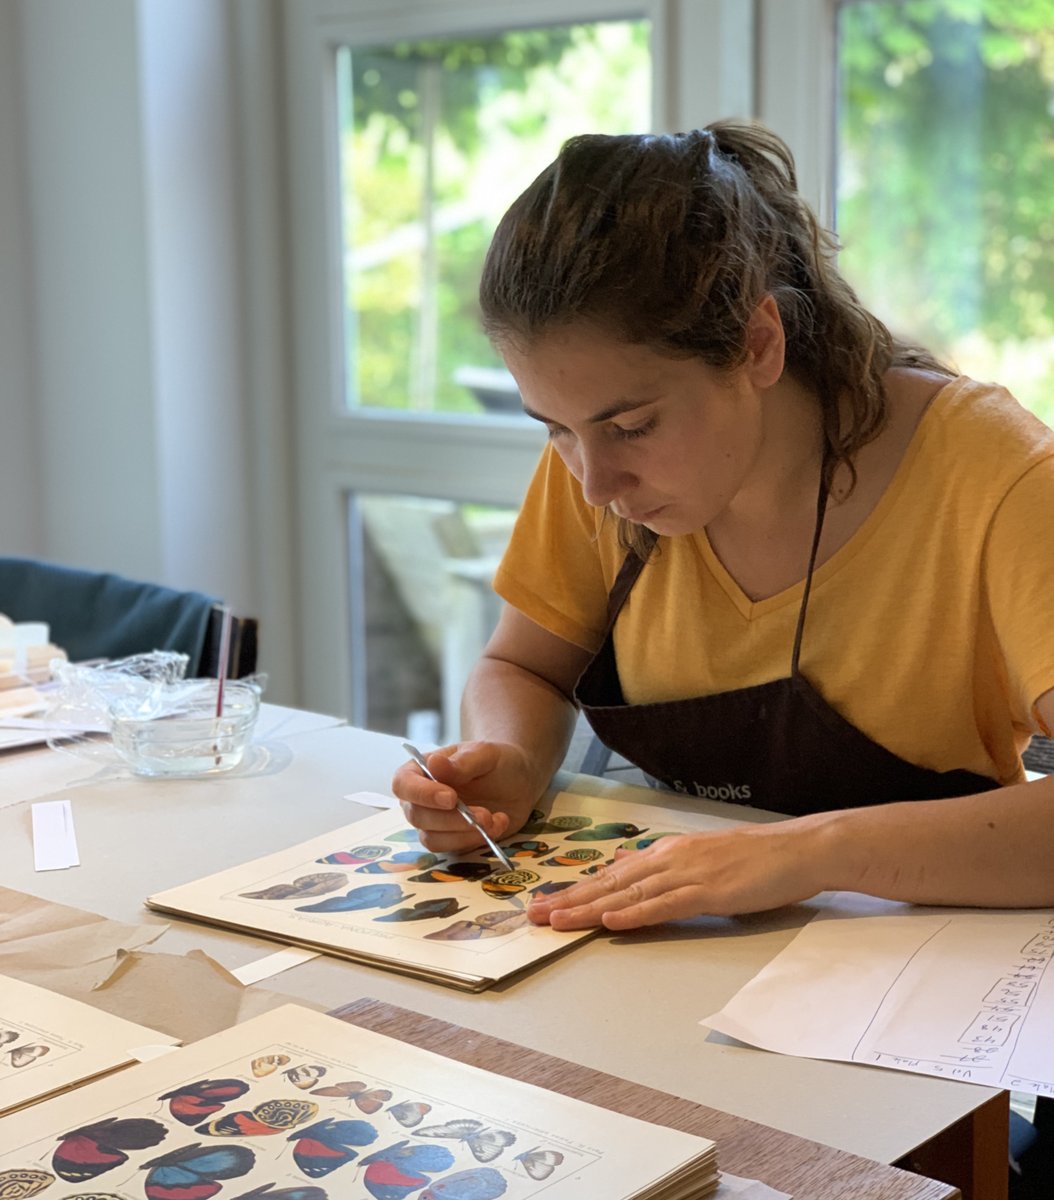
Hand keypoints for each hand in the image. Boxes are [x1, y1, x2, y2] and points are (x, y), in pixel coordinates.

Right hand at [390, 740, 535, 856]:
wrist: (516, 779)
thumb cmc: (495, 761)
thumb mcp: (485, 754)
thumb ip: (461, 762)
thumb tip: (433, 763)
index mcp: (419, 770)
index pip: (403, 784)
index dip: (422, 794)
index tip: (450, 797)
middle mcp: (420, 799)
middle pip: (417, 816)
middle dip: (451, 819)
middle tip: (483, 814)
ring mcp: (433, 822)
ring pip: (432, 839)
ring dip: (464, 833)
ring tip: (493, 820)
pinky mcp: (450, 839)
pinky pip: (453, 849)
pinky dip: (476, 840)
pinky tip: (498, 824)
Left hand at [526, 821, 827, 929]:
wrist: (800, 849)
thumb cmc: (758, 859)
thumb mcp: (705, 860)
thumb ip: (670, 870)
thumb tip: (634, 875)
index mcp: (668, 852)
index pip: (614, 874)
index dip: (578, 889)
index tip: (547, 901)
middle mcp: (671, 858)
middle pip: (610, 882)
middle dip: (570, 899)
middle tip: (534, 914)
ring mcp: (690, 874)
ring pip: (629, 893)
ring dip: (590, 909)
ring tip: (558, 920)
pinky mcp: (711, 891)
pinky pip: (666, 905)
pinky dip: (637, 914)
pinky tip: (613, 922)